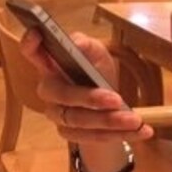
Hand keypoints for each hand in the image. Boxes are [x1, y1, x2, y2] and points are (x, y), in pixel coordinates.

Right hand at [20, 30, 151, 142]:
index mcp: (51, 65)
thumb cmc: (97, 72)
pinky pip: (92, 137)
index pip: (32, 52)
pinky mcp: (70, 134)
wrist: (107, 104)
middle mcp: (48, 90)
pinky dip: (119, 135)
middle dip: (88, 98)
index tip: (38, 34)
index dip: (30, 44)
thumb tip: (77, 44)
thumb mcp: (97, 54)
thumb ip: (87, 46)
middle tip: (116, 99)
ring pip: (78, 120)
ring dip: (109, 121)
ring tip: (135, 119)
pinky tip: (141, 131)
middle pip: (61, 95)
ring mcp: (57, 114)